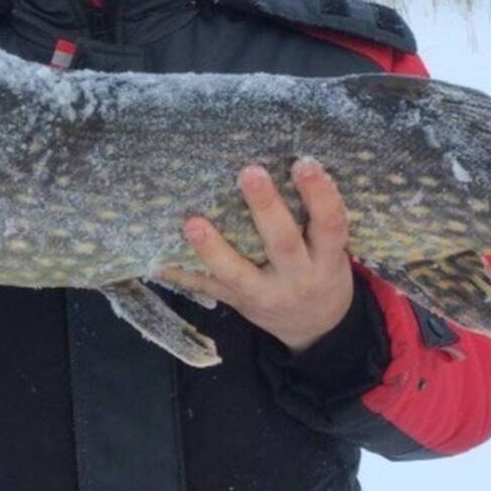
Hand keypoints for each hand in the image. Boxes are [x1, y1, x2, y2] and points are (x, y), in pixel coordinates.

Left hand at [154, 158, 353, 353]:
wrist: (316, 329)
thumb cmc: (323, 274)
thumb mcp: (333, 253)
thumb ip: (315, 221)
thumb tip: (284, 161)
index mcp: (327, 261)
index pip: (330, 225)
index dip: (320, 195)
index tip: (304, 163)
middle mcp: (297, 278)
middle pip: (281, 243)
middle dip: (265, 208)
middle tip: (249, 172)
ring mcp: (263, 294)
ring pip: (236, 272)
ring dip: (212, 248)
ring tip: (192, 223)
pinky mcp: (238, 303)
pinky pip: (208, 288)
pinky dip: (182, 275)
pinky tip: (158, 263)